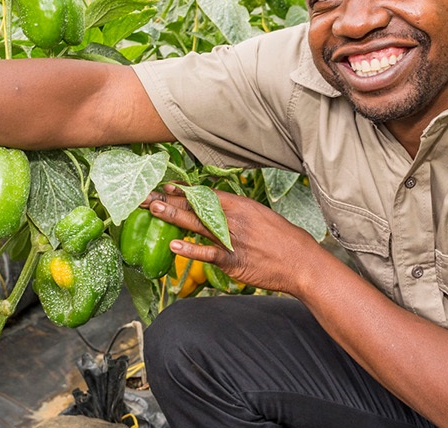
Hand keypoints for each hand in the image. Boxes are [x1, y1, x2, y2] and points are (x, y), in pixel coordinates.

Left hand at [142, 184, 327, 295]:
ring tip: (152, 209)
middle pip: (196, 206)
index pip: (206, 194)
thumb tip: (220, 212)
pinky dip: (189, 250)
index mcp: (241, 205)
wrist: (301, 262)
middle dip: (169, 200)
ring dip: (173, 216)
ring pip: (197, 224)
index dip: (184, 190)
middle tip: (146, 196)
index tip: (165, 186)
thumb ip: (239, 214)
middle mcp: (234, 218)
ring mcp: (232, 239)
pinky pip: (207, 253)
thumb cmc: (283, 240)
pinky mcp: (232, 260)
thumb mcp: (261, 217)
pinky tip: (173, 245)